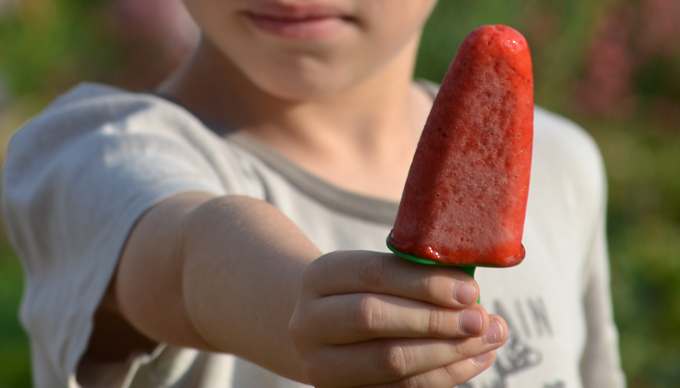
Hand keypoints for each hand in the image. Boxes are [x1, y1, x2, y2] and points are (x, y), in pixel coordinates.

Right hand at [289, 250, 507, 387]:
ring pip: (388, 360)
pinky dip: (443, 375)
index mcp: (318, 277)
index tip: (469, 290)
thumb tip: (470, 295)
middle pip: (373, 318)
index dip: (424, 283)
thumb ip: (414, 276)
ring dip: (447, 351)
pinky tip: (473, 359)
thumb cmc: (363, 293)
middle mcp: (309, 321)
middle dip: (435, 319)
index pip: (372, 273)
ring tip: (486, 338)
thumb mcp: (374, 273)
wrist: (323, 330)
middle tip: (480, 318)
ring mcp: (320, 364)